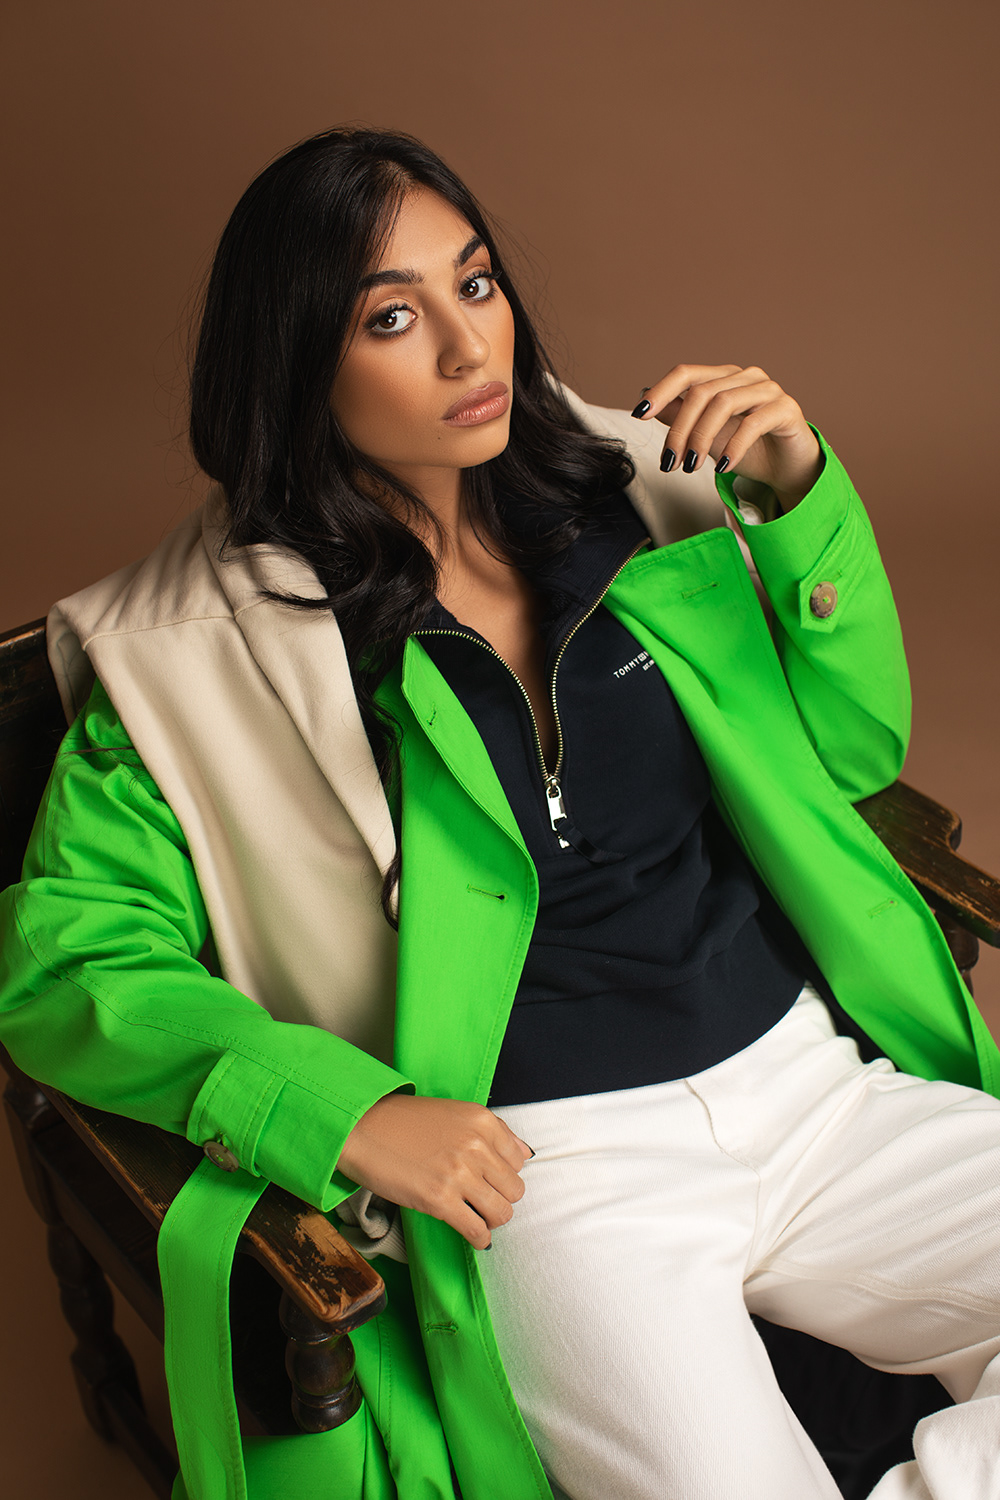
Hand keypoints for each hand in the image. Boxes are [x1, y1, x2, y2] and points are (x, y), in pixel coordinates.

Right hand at [338, 1093, 532, 1249]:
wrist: (362, 1129)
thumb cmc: (405, 1122)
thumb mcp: (455, 1114)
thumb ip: (494, 1132)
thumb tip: (526, 1153)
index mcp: (482, 1121)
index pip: (520, 1160)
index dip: (504, 1174)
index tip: (489, 1180)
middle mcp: (476, 1146)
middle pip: (515, 1190)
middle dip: (500, 1199)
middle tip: (482, 1201)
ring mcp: (459, 1174)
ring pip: (502, 1213)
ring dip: (491, 1220)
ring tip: (477, 1218)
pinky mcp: (439, 1200)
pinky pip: (478, 1231)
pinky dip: (480, 1239)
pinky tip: (473, 1236)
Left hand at [632, 363, 822, 508]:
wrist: (788, 468)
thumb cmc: (749, 450)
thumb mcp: (706, 437)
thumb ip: (680, 417)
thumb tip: (644, 398)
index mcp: (723, 378)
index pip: (686, 373)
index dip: (661, 391)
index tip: (639, 413)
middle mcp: (745, 377)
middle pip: (701, 392)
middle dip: (680, 430)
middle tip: (670, 462)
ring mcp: (767, 389)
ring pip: (723, 403)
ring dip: (701, 438)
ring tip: (691, 467)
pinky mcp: (786, 409)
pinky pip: (753, 423)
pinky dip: (733, 446)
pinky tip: (723, 467)